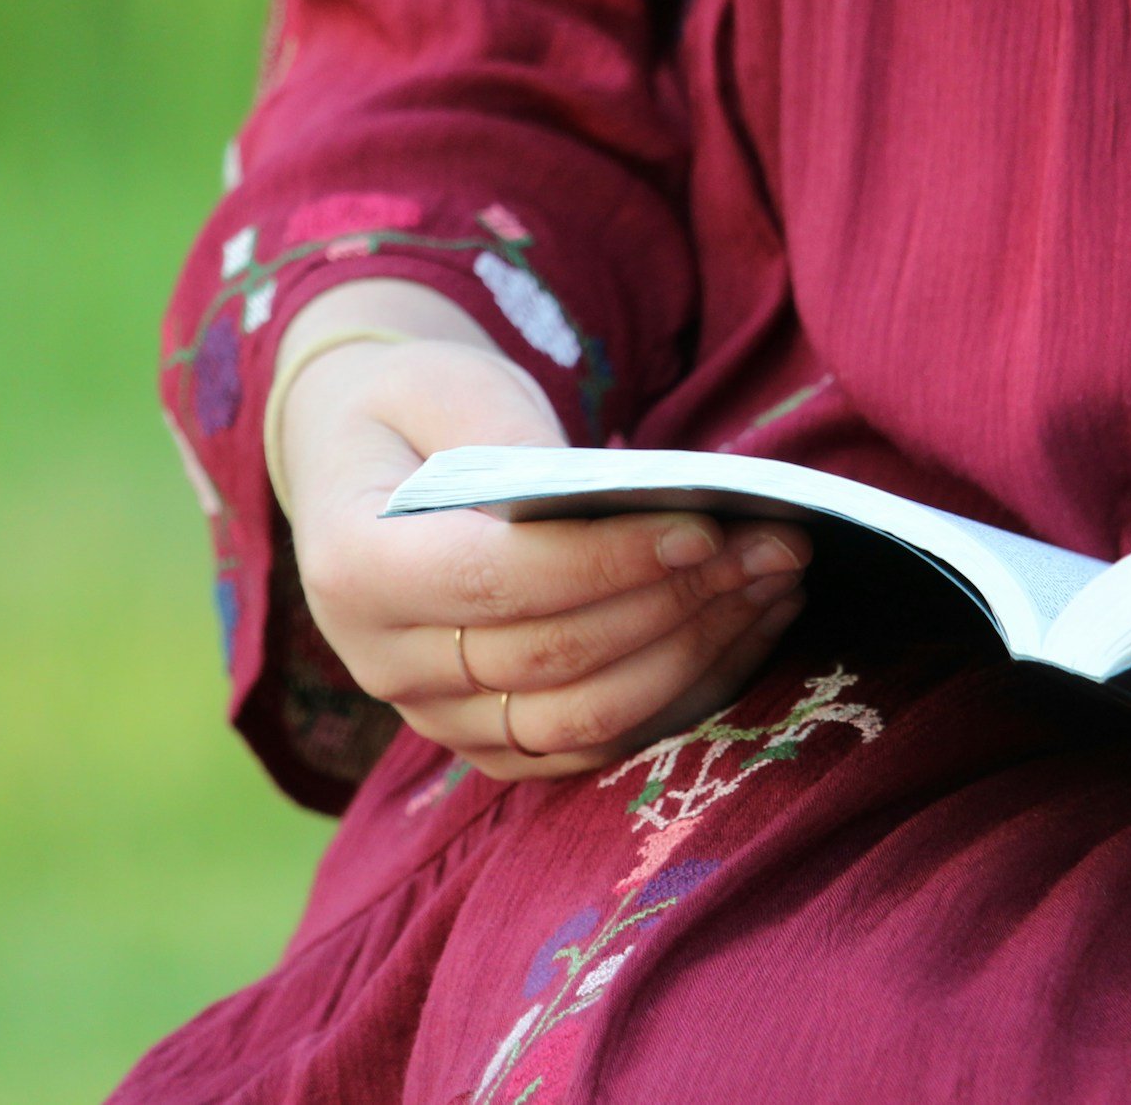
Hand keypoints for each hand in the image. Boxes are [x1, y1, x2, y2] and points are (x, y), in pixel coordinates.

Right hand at [272, 279, 809, 780]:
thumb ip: (510, 438)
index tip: (704, 529)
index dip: (607, 562)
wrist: (369, 468)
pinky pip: (596, 743)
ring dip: (697, 653)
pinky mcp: (490, 744)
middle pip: (554, 655)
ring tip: (776, 583)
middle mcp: (383, 662)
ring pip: (584, 715)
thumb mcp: (447, 386)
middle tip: (776, 546)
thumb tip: (622, 499)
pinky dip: (681, 693)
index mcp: (354, 567)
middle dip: (679, 600)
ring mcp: (436, 717)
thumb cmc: (420, 411)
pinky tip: (747, 627)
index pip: (498, 582)